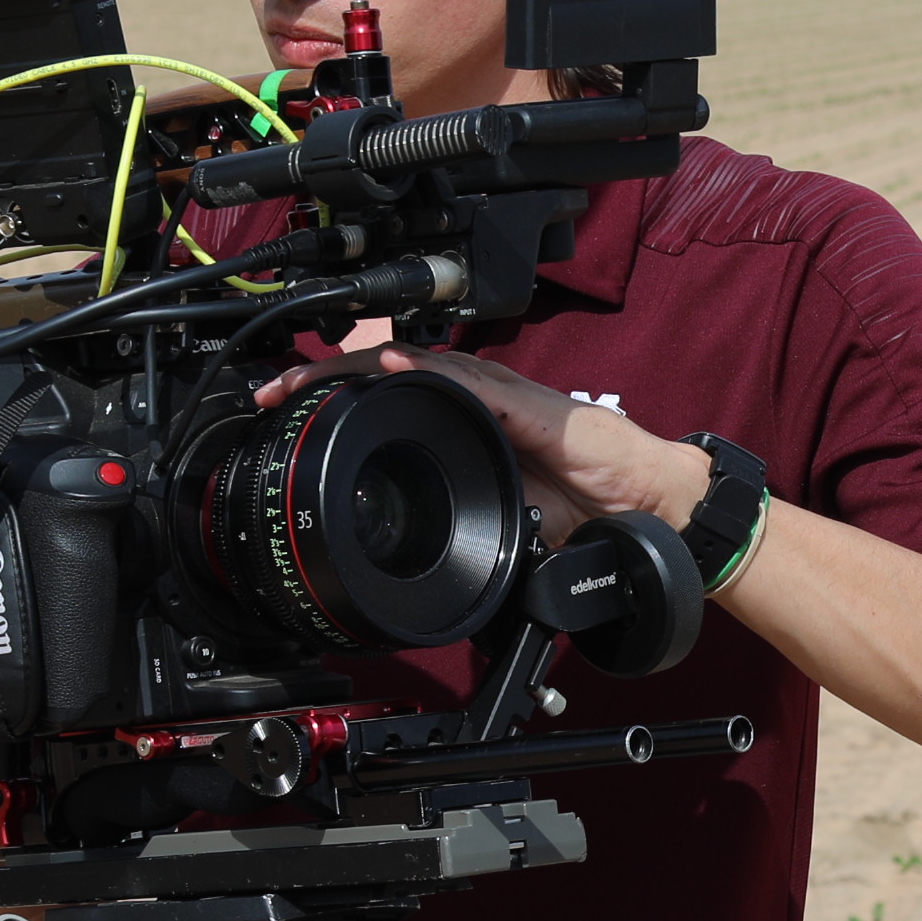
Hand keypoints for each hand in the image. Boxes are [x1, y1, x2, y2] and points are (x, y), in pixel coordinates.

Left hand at [255, 340, 708, 540]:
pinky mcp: (532, 408)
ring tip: (312, 376)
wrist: (647, 504)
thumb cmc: (585, 506)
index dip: (336, 398)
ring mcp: (504, 399)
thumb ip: (461, 518)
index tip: (286, 410)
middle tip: (274, 390)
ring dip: (362, 368)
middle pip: (391, 372)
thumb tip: (415, 554)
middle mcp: (478, 401)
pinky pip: (473, 385)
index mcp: (465, 424)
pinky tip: (393, 366)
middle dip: (327, 378)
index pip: (390, 395)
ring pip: (422, 367)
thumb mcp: (501, 520)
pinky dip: (429, 372)